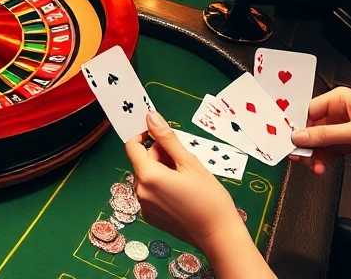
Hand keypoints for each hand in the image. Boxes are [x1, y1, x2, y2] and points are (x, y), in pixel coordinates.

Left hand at [124, 111, 247, 252]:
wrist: (218, 234)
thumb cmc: (208, 196)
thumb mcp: (189, 162)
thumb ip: (166, 138)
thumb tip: (150, 116)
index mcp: (148, 176)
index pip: (131, 146)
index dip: (143, 136)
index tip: (159, 134)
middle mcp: (140, 192)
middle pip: (141, 162)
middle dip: (158, 156)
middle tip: (183, 161)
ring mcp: (144, 207)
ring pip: (146, 177)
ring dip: (160, 171)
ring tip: (185, 178)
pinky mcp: (150, 217)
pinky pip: (150, 193)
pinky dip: (161, 187)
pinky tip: (181, 193)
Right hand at [292, 86, 350, 173]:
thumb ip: (326, 136)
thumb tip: (299, 136)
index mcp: (341, 99)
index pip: (308, 111)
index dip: (297, 126)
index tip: (287, 141)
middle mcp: (341, 112)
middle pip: (312, 128)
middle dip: (306, 144)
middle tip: (299, 158)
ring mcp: (346, 129)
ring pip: (321, 142)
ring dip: (316, 155)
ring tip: (315, 167)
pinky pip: (331, 151)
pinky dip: (326, 160)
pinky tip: (323, 168)